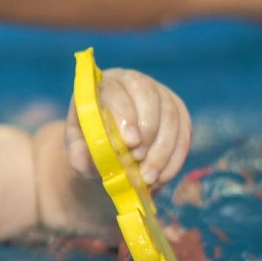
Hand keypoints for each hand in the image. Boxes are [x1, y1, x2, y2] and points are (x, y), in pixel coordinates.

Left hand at [65, 69, 190, 187]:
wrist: (107, 153)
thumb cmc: (89, 147)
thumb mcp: (77, 151)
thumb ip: (78, 154)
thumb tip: (90, 156)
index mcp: (102, 86)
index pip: (115, 90)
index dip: (125, 114)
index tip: (130, 143)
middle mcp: (132, 82)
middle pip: (148, 94)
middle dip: (148, 129)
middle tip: (139, 159)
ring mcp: (158, 94)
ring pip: (170, 114)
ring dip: (162, 149)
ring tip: (148, 177)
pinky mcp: (177, 111)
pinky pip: (184, 130)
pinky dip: (175, 157)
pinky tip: (162, 177)